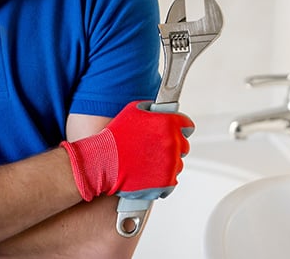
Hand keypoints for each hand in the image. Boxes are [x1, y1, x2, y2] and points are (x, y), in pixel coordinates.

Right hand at [61, 101, 194, 200]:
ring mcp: (171, 163)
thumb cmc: (114, 137)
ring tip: (148, 163)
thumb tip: (161, 109)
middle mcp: (173, 143)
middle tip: (155, 150)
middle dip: (172, 147)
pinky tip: (151, 175)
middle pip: (183, 146)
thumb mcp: (132, 111)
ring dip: (167, 164)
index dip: (180, 128)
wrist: (102, 163)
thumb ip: (152, 109)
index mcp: (168, 123)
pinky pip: (172, 181)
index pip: (187, 126)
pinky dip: (163, 180)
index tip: (176, 132)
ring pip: (177, 164)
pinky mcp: (166, 181)